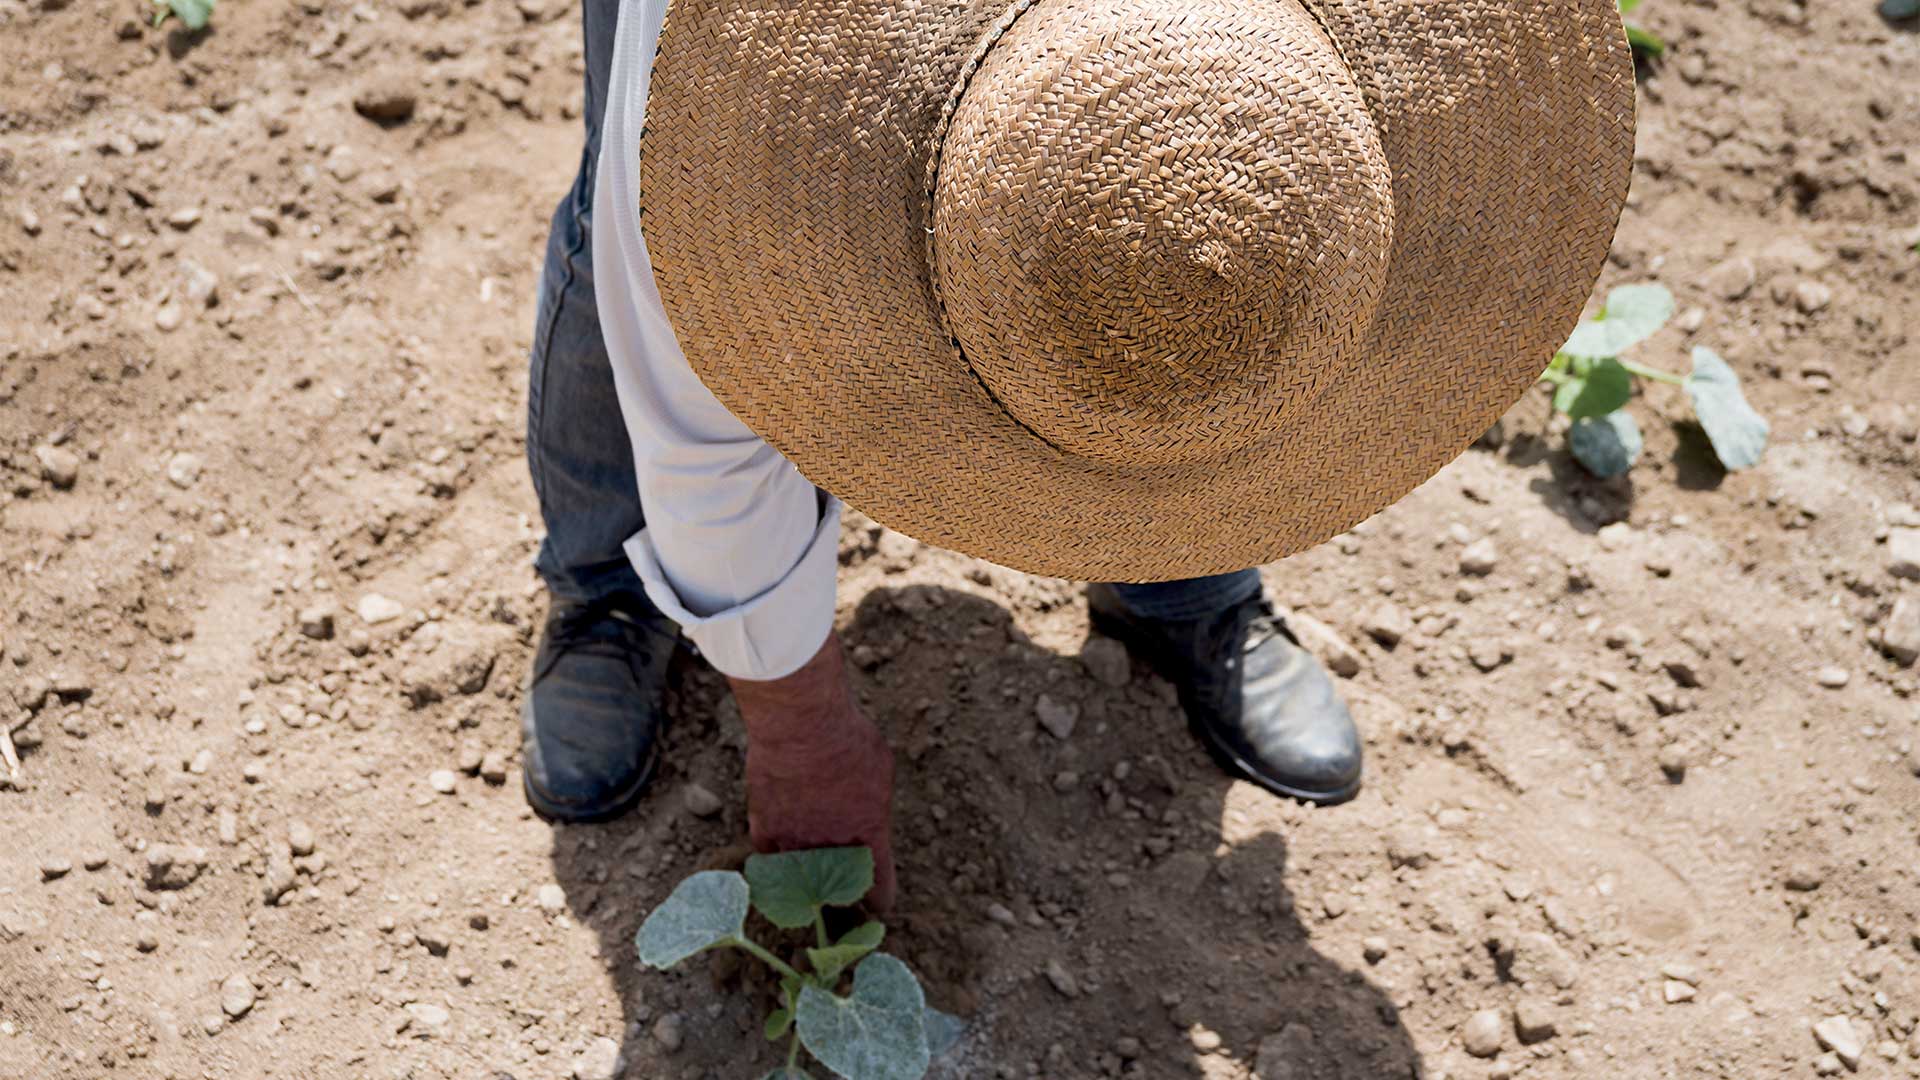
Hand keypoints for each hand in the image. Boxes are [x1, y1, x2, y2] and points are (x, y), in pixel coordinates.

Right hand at [728, 635, 896, 911]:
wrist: (801, 724)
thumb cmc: (848, 737)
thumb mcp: (881, 765)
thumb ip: (876, 798)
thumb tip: (869, 808)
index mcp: (869, 837)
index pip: (880, 891)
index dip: (880, 900)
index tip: (878, 905)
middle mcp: (832, 849)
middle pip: (837, 891)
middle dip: (842, 893)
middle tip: (842, 890)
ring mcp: (795, 842)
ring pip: (801, 877)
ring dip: (806, 876)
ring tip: (808, 869)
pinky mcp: (764, 828)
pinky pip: (769, 855)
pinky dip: (775, 853)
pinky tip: (779, 847)